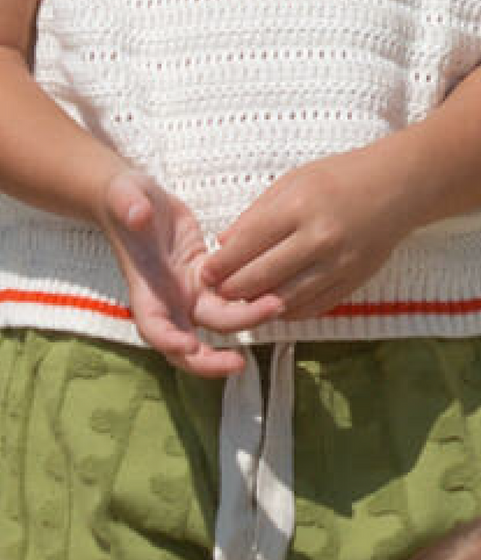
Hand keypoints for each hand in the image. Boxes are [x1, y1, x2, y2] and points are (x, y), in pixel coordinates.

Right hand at [100, 168, 279, 376]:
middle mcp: (169, 302)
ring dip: (246, 323)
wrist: (138, 200)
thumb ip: (129, 205)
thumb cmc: (124, 200)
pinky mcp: (209, 283)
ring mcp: (191, 295)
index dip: (168, 342)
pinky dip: (253, 305)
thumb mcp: (124, 196)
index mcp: (145, 291)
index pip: (153, 328)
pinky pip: (234, 303)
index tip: (188, 346)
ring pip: (220, 325)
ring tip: (276, 306)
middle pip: (189, 348)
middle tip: (239, 363)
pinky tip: (279, 296)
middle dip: (211, 361)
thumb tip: (137, 213)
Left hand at [197, 145, 410, 320]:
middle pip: (263, 277)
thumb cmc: (340, 178)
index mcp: (298, 208)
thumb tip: (223, 244)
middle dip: (234, 289)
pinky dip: (290, 310)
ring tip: (242, 302)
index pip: (248, 244)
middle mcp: (319, 239)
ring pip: (287, 298)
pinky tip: (274, 306)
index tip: (205, 273)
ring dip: (259, 304)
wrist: (397, 187)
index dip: (222, 264)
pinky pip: (314, 306)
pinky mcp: (353, 281)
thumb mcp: (292, 182)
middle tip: (217, 292)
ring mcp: (338, 264)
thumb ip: (257, 214)